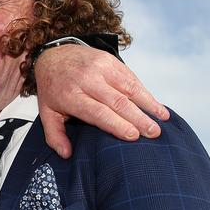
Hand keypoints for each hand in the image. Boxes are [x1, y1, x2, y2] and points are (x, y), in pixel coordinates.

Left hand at [35, 44, 169, 157]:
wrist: (54, 54)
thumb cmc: (53, 89)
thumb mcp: (47, 112)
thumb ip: (55, 135)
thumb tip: (67, 155)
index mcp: (71, 96)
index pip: (98, 112)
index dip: (117, 124)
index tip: (134, 136)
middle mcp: (87, 80)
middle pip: (117, 102)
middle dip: (138, 118)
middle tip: (154, 133)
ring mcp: (100, 68)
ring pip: (128, 88)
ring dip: (148, 104)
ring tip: (162, 119)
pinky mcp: (110, 60)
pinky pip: (130, 78)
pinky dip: (145, 92)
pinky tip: (156, 105)